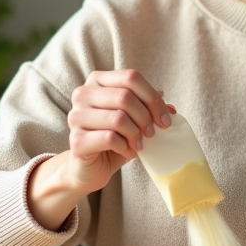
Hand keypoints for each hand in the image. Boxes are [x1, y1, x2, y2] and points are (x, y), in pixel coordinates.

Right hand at [64, 69, 173, 192]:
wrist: (90, 168)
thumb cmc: (113, 139)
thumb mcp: (133, 119)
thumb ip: (148, 109)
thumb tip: (170, 109)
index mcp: (97, 81)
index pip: (131, 77)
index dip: (152, 98)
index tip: (164, 119)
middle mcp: (82, 94)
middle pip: (125, 97)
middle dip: (146, 118)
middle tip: (152, 134)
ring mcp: (76, 116)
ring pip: (118, 118)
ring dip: (136, 134)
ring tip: (139, 144)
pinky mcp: (76, 140)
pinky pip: (110, 138)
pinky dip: (126, 147)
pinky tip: (128, 151)